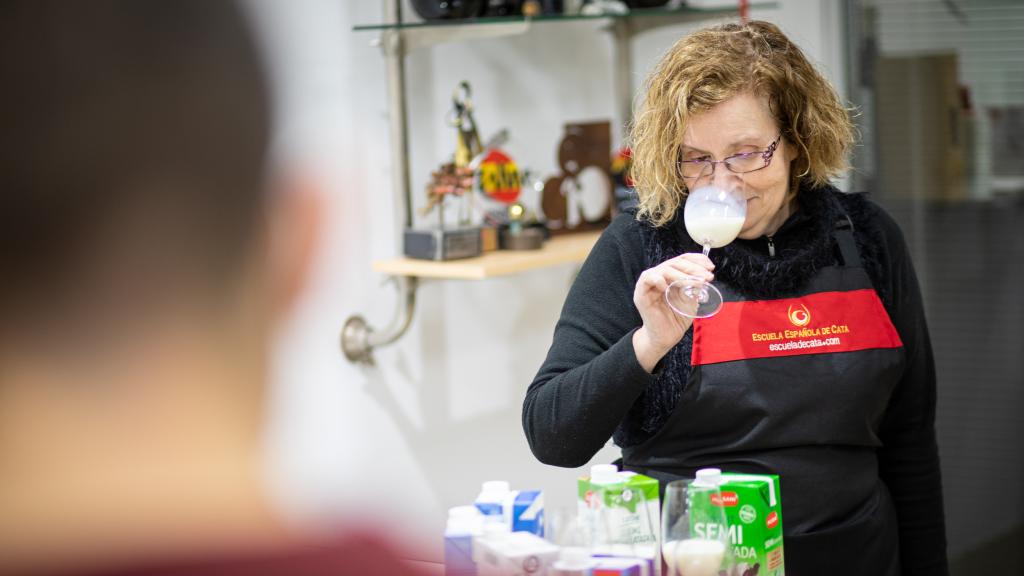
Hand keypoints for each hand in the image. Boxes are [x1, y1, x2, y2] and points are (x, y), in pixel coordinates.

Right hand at [632, 253, 714, 371]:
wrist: (666, 337)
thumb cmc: (676, 318)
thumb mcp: (691, 300)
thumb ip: (695, 287)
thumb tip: (704, 277)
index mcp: (671, 276)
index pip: (683, 260)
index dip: (697, 260)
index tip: (711, 267)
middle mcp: (660, 276)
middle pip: (675, 263)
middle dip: (694, 268)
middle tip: (707, 277)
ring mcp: (650, 284)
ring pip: (665, 269)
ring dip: (682, 275)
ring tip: (695, 283)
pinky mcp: (641, 294)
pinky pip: (648, 279)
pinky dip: (659, 280)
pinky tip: (668, 288)